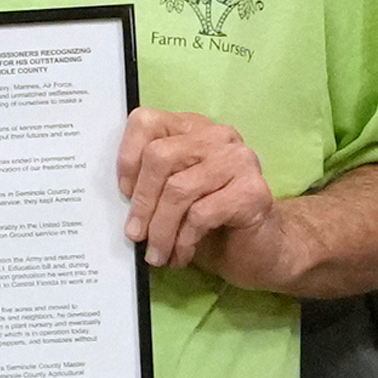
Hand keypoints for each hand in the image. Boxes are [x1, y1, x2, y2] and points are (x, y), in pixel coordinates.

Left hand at [117, 108, 286, 280]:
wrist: (260, 250)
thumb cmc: (212, 224)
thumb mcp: (172, 198)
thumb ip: (151, 185)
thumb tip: (117, 199)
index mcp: (192, 129)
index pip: (147, 122)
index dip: (128, 158)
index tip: (124, 194)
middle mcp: (218, 136)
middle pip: (160, 156)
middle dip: (143, 202)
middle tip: (136, 235)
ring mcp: (239, 160)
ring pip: (179, 189)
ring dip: (161, 230)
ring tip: (157, 255)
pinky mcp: (253, 190)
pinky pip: (202, 214)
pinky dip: (183, 240)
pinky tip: (182, 255)